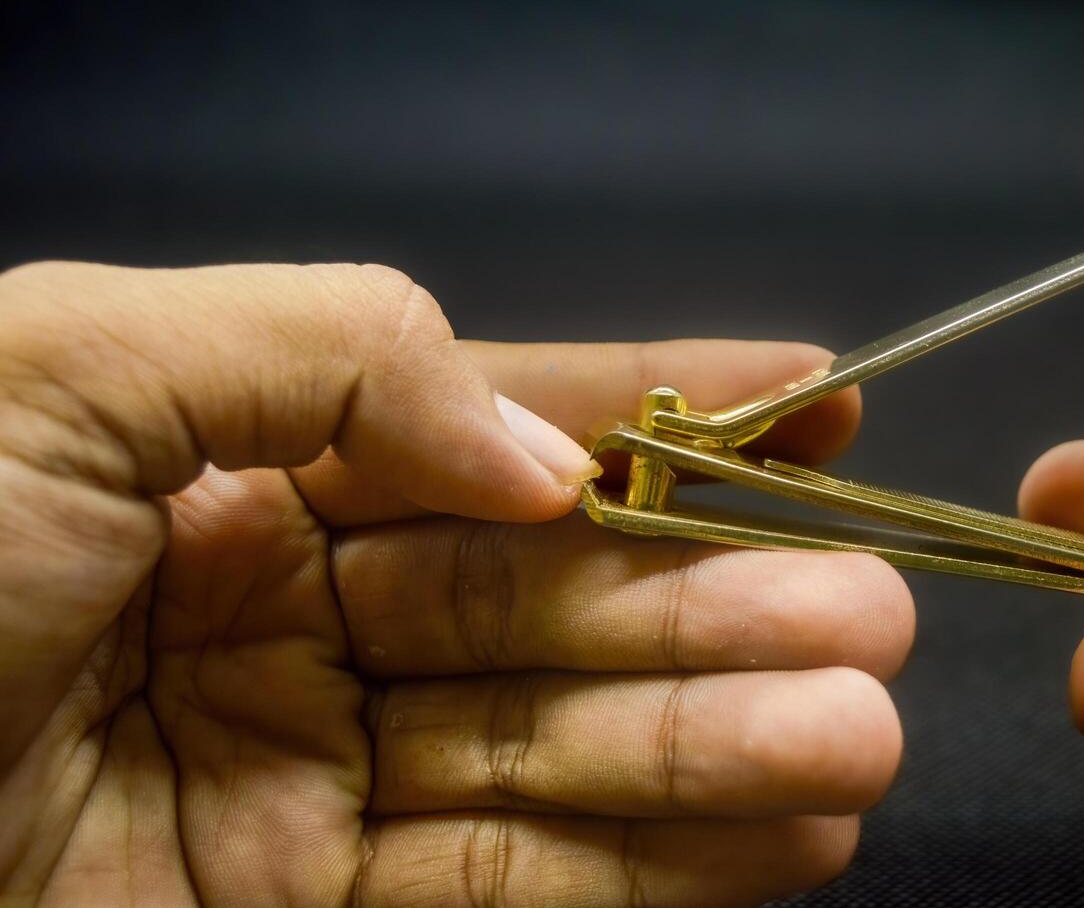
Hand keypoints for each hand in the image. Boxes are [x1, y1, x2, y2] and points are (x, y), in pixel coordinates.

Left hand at [0, 263, 913, 906]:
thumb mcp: (70, 368)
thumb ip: (334, 352)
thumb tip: (546, 457)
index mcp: (242, 460)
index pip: (495, 426)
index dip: (665, 414)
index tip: (822, 403)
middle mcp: (295, 611)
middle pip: (554, 602)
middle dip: (723, 600)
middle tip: (879, 606)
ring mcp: (308, 779)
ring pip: (556, 753)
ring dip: (723, 739)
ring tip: (864, 728)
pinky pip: (513, 890)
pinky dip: (656, 864)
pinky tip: (786, 832)